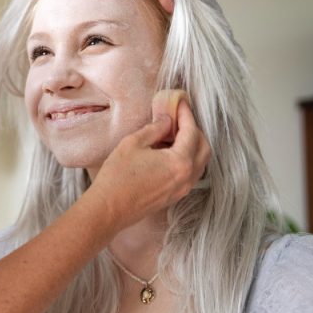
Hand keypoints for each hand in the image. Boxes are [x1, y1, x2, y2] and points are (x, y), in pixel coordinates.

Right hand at [86, 92, 210, 230]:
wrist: (109, 209)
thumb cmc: (118, 176)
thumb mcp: (133, 143)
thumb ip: (155, 129)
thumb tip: (167, 120)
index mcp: (180, 162)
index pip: (191, 132)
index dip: (186, 114)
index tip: (180, 103)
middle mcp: (187, 177)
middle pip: (204, 147)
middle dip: (194, 130)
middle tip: (179, 118)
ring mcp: (183, 189)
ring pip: (200, 162)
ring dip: (192, 145)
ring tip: (173, 134)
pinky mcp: (175, 196)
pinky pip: (190, 173)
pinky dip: (186, 159)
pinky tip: (168, 152)